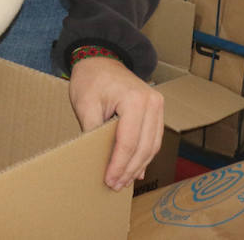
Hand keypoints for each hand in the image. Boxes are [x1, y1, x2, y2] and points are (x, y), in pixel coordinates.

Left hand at [68, 56, 163, 190]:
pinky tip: (135, 169)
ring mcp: (157, 106)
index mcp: (135, 100)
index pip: (128, 141)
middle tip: (116, 185)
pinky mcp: (156, 110)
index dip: (119, 164)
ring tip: (124, 181)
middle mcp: (152, 103)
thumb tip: (97, 159)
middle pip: (143, 147)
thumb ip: (93, 131)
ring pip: (152, 145)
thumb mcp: (85, 104)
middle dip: (129, 169)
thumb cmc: (91, 78)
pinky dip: (144, 154)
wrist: (100, 58)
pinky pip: (153, 138)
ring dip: (138, 165)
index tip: (109, 180)